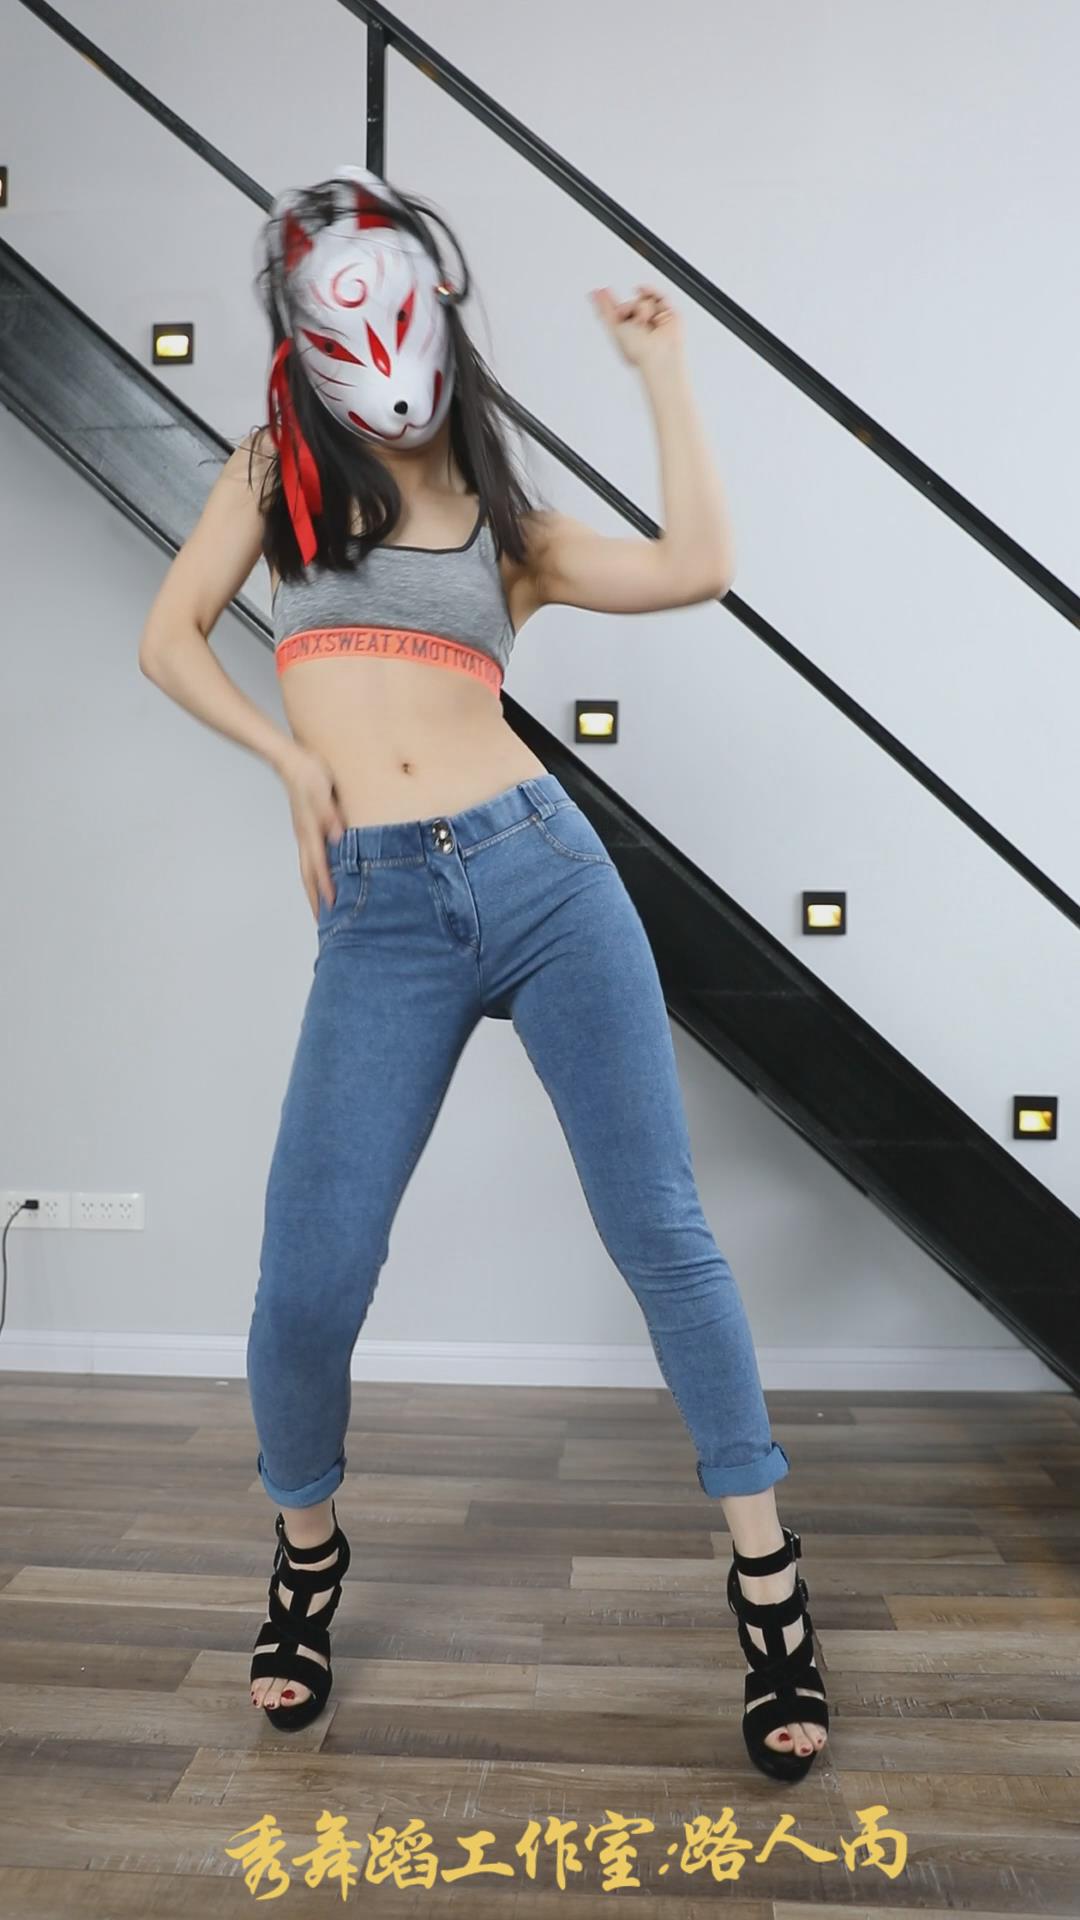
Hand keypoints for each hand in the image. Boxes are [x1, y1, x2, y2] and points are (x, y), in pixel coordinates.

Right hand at [278, 743, 348, 919]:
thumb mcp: (323, 791)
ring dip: (313, 889)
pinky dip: (314, 873)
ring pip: (307, 868)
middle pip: (308, 875)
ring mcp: (303, 835)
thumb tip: (339, 837)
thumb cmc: (309, 773)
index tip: (332, 906)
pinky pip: (309, 858)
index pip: (319, 865)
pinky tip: (322, 877)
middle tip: (322, 921)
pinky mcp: (305, 829)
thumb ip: (331, 814)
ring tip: (321, 906)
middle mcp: (304, 837)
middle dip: (315, 898)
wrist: (290, 761)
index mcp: (310, 831)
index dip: (325, 886)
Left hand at [589, 282, 683, 369]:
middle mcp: (640, 327)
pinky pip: (659, 296)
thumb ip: (604, 310)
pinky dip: (651, 291)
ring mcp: (654, 320)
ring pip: (644, 300)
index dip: (608, 301)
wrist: (659, 354)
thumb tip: (593, 295)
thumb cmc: (638, 350)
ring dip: (642, 309)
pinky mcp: (668, 315)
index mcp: (626, 333)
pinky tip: (643, 289)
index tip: (601, 292)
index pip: (617, 314)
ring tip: (645, 322)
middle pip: (631, 304)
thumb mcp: (614, 329)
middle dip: (628, 308)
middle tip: (628, 317)